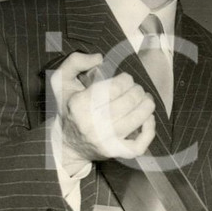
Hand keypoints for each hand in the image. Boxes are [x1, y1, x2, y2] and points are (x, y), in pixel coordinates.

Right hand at [50, 52, 155, 171]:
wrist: (67, 144)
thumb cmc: (69, 109)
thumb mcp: (61, 81)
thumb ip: (75, 61)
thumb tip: (99, 57)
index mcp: (80, 105)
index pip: (115, 87)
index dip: (126, 80)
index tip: (126, 80)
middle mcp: (93, 124)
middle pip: (130, 100)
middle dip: (138, 90)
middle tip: (136, 90)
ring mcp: (106, 140)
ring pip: (139, 117)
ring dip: (147, 104)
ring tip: (145, 100)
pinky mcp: (116, 153)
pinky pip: (141, 142)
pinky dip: (150, 128)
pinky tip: (147, 119)